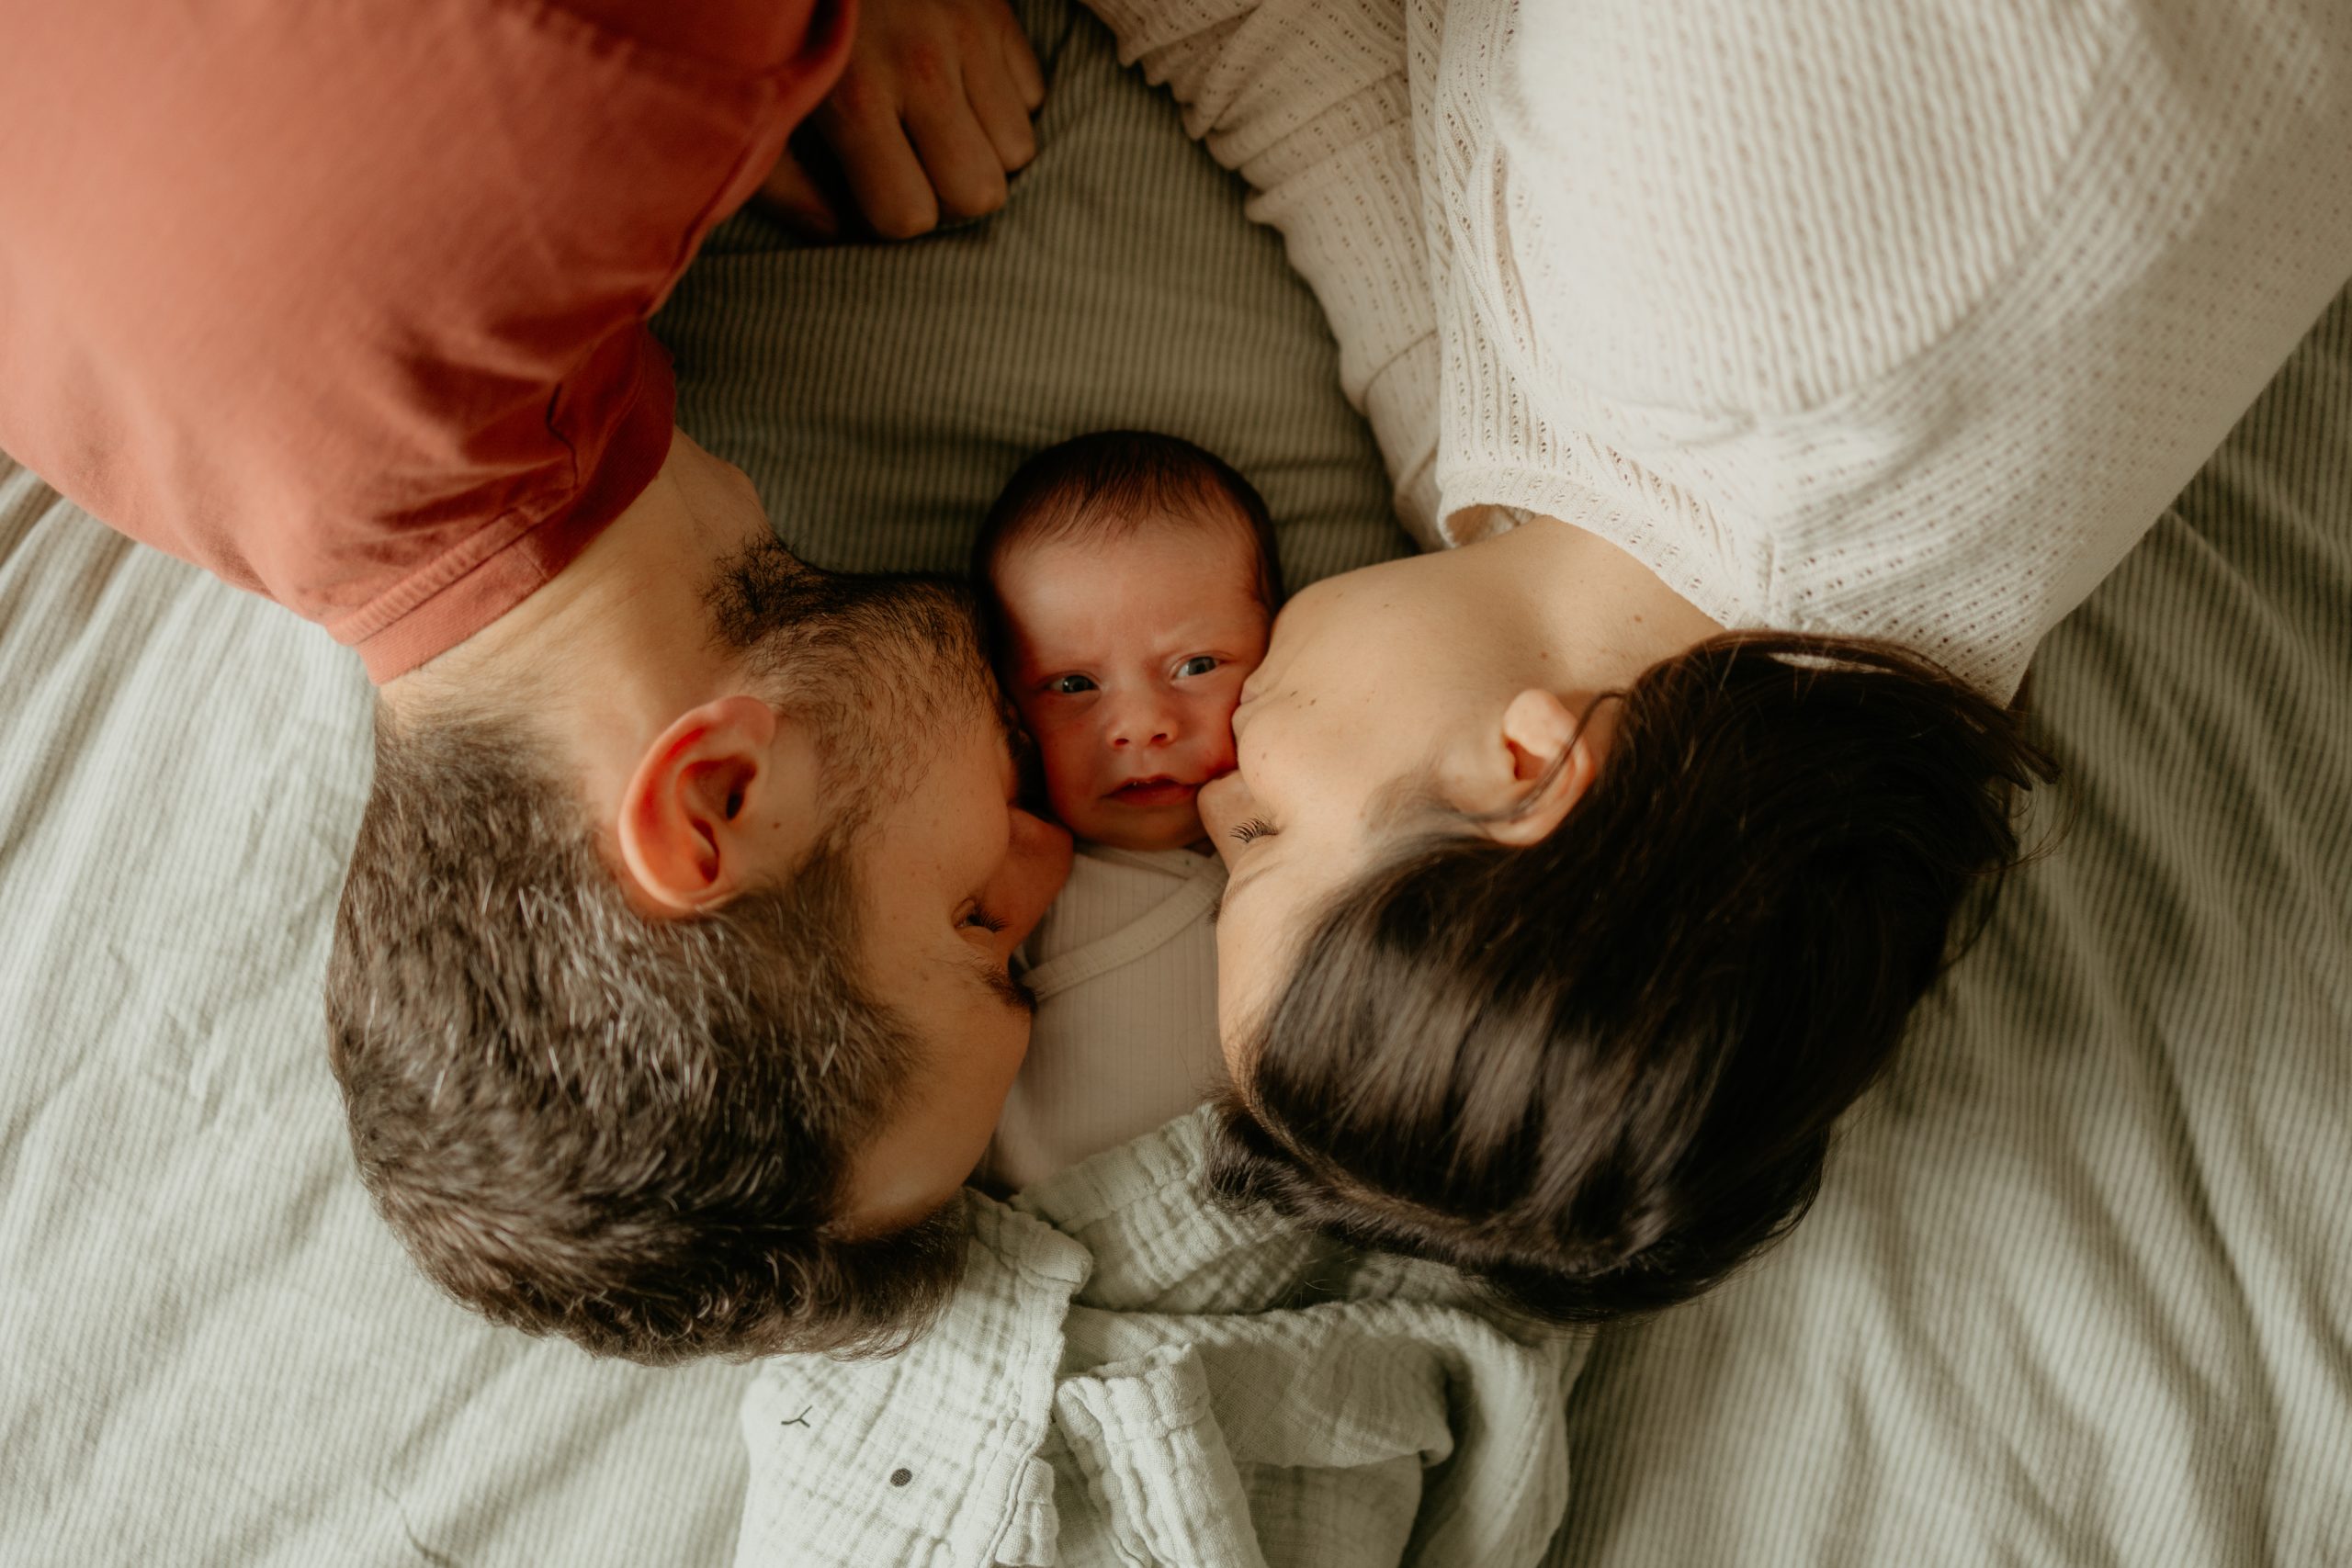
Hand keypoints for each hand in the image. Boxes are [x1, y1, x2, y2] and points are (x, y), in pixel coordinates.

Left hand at [757, 0, 1044, 240]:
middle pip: (979, 194)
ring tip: (941, 130)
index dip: (890, 216)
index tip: (869, 192)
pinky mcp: (995, 11)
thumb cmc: (780, 23)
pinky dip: (1005, 105)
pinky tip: (962, 92)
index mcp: (856, 99)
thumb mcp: (754, 100)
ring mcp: (968, 35)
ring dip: (984, 153)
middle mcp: (923, 69)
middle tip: (915, 169)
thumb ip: (784, 180)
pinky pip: (1033, 94)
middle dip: (948, 197)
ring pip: (1017, 151)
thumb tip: (832, 233)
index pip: (909, 215)